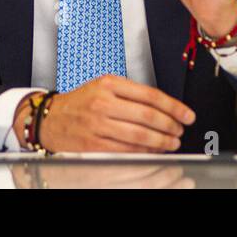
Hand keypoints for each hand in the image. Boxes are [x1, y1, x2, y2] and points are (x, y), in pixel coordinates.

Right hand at [14, 75, 195, 152]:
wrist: (49, 118)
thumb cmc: (79, 102)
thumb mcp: (102, 86)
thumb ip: (130, 93)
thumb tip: (163, 107)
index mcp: (109, 84)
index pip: (150, 95)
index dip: (174, 107)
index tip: (187, 115)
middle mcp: (104, 102)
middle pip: (148, 116)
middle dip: (170, 126)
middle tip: (180, 131)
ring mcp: (98, 124)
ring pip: (140, 135)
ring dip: (161, 142)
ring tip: (171, 143)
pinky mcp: (94, 144)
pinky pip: (126, 150)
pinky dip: (144, 153)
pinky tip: (153, 152)